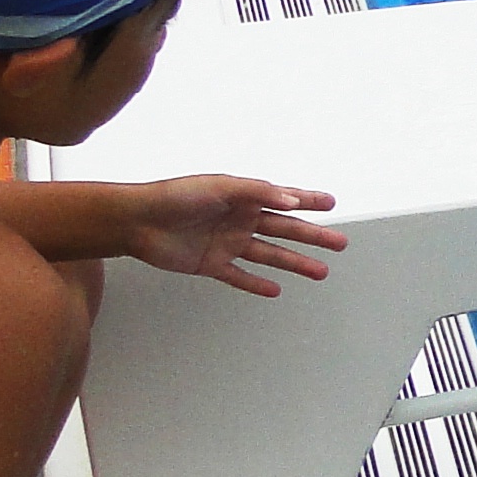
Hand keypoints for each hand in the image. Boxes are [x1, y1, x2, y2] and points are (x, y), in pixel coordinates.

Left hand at [122, 175, 347, 292]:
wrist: (137, 221)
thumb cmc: (175, 196)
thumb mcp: (220, 187)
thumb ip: (257, 192)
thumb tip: (291, 201)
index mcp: (243, 197)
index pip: (283, 199)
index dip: (308, 201)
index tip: (331, 204)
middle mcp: (238, 220)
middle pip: (284, 230)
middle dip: (313, 236)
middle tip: (340, 243)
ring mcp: (227, 243)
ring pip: (270, 255)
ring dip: (295, 262)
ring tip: (320, 272)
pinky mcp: (210, 264)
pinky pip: (239, 276)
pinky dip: (256, 283)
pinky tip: (275, 290)